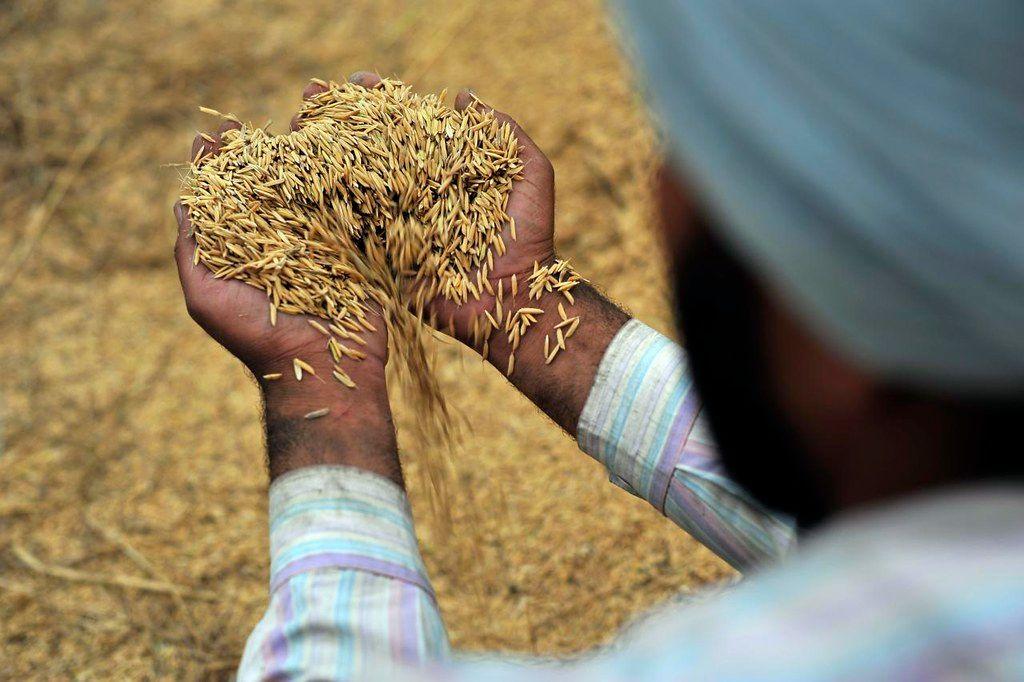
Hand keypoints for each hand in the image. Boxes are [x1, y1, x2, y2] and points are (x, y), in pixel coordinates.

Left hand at [174, 106, 398, 482]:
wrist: (324, 371)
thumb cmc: (256, 338)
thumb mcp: (206, 297)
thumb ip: (191, 251)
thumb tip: (181, 202)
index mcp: (248, 248)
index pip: (230, 197)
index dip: (220, 166)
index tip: (210, 137)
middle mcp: (285, 239)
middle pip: (273, 183)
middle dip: (265, 149)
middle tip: (258, 120)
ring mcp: (324, 240)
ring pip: (318, 184)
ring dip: (314, 149)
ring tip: (308, 109)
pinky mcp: (361, 246)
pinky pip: (359, 202)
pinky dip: (358, 172)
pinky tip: (354, 140)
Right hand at [301, 71, 555, 350]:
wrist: (516, 300)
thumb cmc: (529, 237)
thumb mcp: (531, 175)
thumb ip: (507, 135)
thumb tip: (464, 96)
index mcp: (442, 171)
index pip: (406, 127)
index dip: (382, 103)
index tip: (359, 81)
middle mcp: (413, 194)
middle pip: (370, 150)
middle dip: (338, 123)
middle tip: (310, 99)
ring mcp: (395, 225)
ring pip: (351, 185)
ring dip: (318, 157)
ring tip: (291, 130)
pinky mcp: (383, 259)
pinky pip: (348, 233)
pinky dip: (320, 211)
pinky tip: (293, 185)